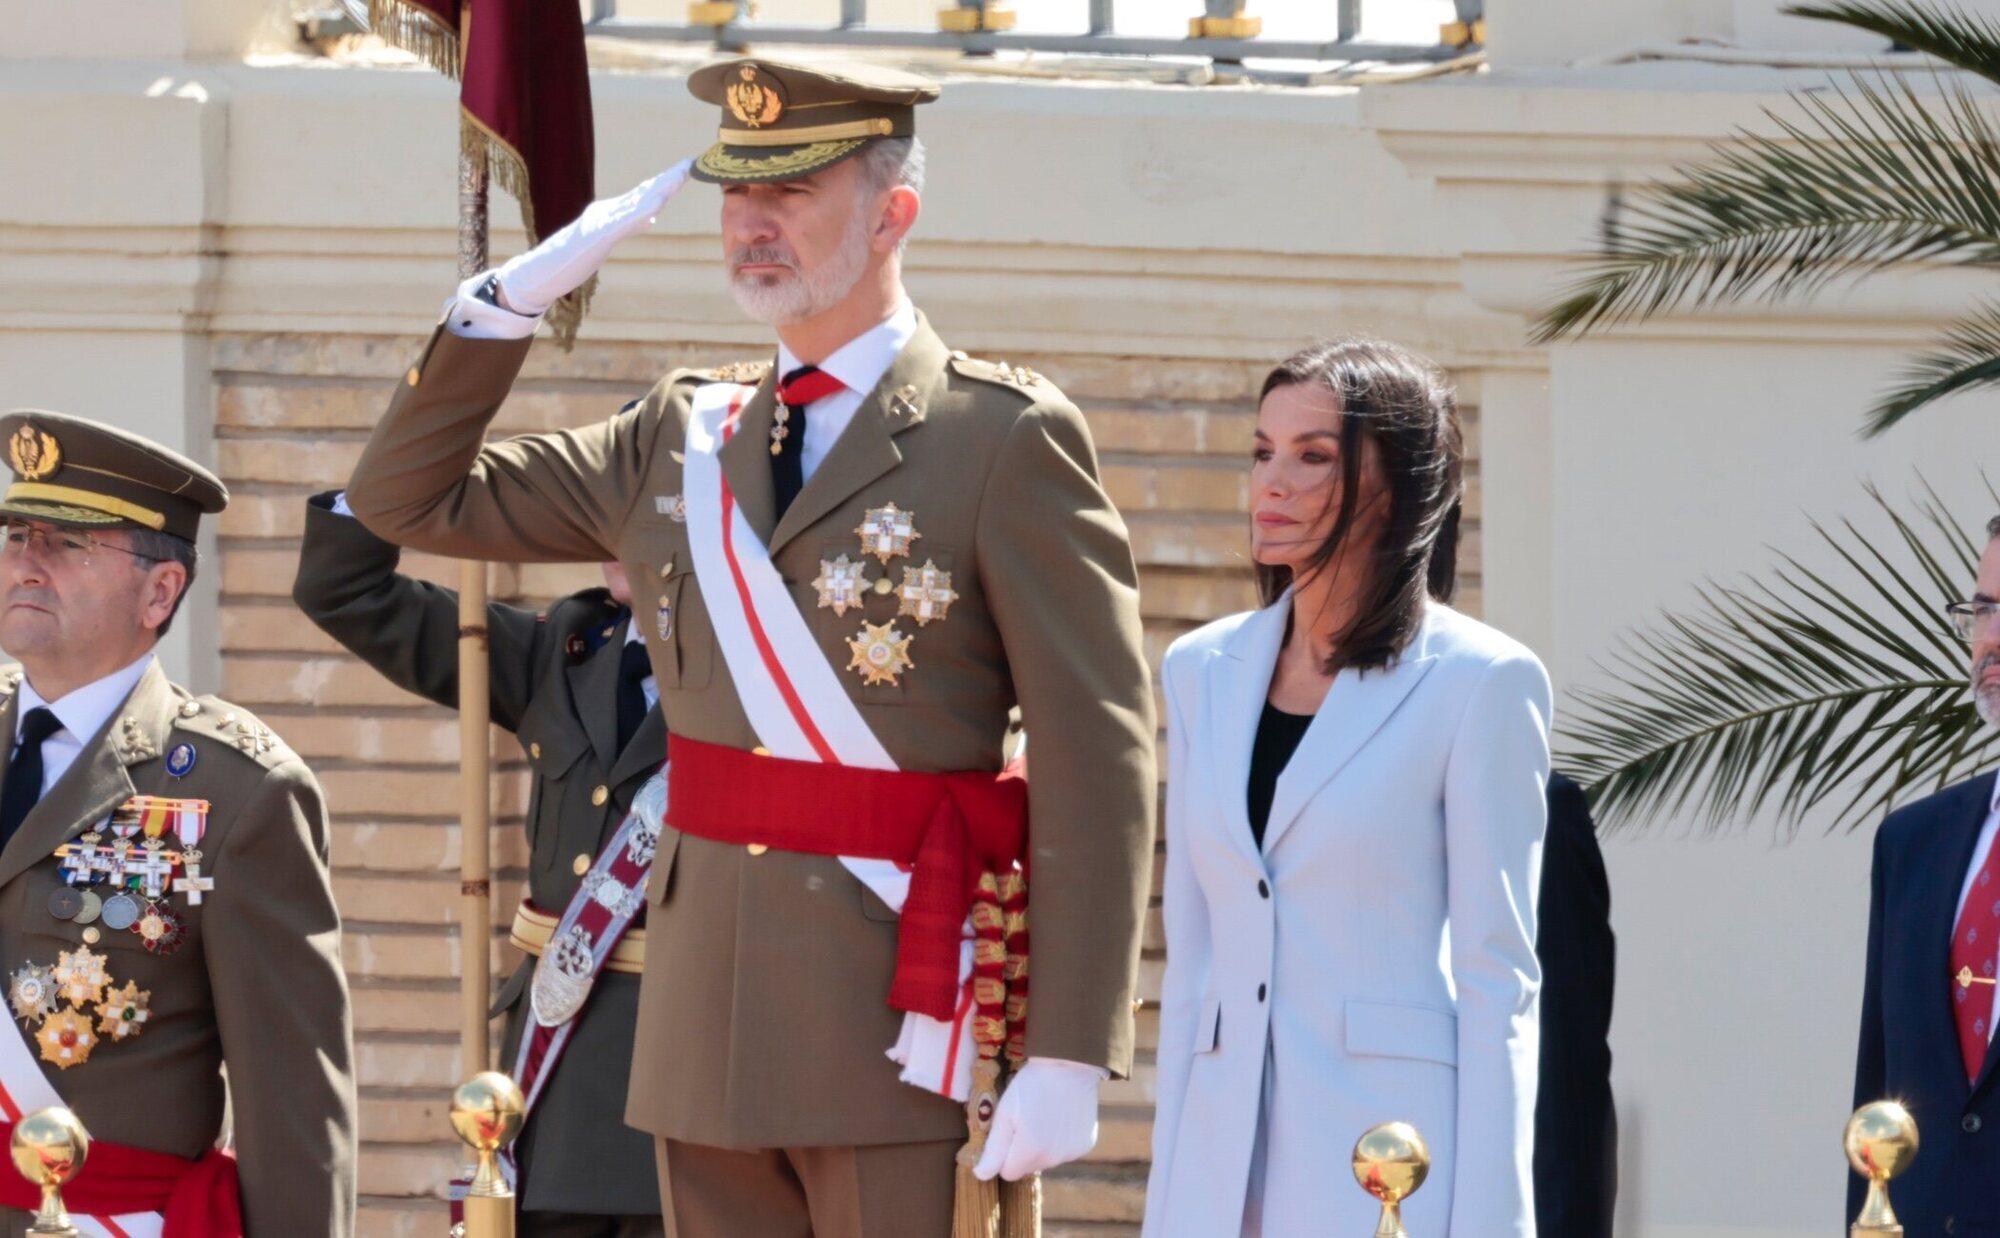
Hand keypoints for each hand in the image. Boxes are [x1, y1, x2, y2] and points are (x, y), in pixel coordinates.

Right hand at [489, 158, 695, 314]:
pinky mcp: (599, 235)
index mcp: (616, 211)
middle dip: (668, 178)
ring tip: (677, 178)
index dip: (667, 180)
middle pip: (646, 192)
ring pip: (638, 203)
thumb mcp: (613, 234)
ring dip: (659, 190)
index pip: (647, 193)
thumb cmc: (580, 252)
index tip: (686, 168)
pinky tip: (655, 209)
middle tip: (689, 164)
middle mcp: (612, 210)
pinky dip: (639, 214)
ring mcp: (605, 221)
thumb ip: (633, 225)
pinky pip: (622, 223)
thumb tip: (653, 219)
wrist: (550, 266)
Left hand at [972, 1058, 1102, 1181]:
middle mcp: (1053, 1159)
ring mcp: (1072, 1153)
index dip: (1003, 1155)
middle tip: (1025, 1120)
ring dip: (1042, 1146)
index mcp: (1030, 1151)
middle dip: (1023, 1151)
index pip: (1008, 1172)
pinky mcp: (1085, 1145)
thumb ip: (994, 1148)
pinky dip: (1061, 1140)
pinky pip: (1065, 1152)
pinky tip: (1061, 1118)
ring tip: (1044, 1116)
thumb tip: (981, 1175)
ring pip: (1047, 1160)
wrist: (1069, 1064)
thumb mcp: (1005, 1113)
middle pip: (1028, 1167)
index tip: (1007, 1132)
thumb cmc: (1031, 1086)